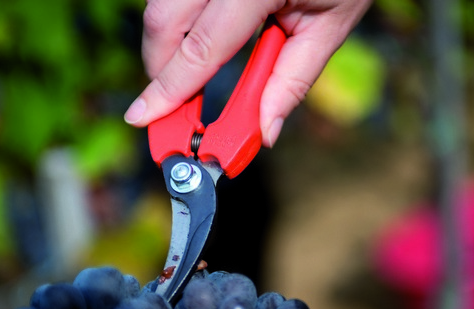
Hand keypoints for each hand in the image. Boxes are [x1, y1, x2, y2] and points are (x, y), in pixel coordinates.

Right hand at [124, 0, 373, 146]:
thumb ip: (292, 82)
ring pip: (160, 6)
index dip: (169, 88)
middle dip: (160, 70)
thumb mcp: (330, 28)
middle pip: (163, 22)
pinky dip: (176, 23)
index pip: (201, 47)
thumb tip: (262, 132)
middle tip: (174, 104)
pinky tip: (198, 38)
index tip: (142, 116)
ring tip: (190, 73)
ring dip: (165, 45)